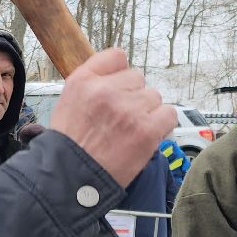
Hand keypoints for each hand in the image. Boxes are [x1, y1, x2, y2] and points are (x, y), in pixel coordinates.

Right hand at [46, 48, 176, 188]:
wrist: (72, 179)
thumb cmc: (71, 145)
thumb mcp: (68, 102)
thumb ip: (93, 82)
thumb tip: (121, 74)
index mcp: (84, 80)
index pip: (117, 56)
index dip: (120, 74)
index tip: (118, 89)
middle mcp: (105, 90)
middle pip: (137, 78)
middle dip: (132, 96)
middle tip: (120, 119)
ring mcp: (128, 109)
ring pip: (153, 96)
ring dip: (146, 112)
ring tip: (129, 131)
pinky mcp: (146, 130)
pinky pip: (168, 114)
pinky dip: (162, 125)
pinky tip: (146, 136)